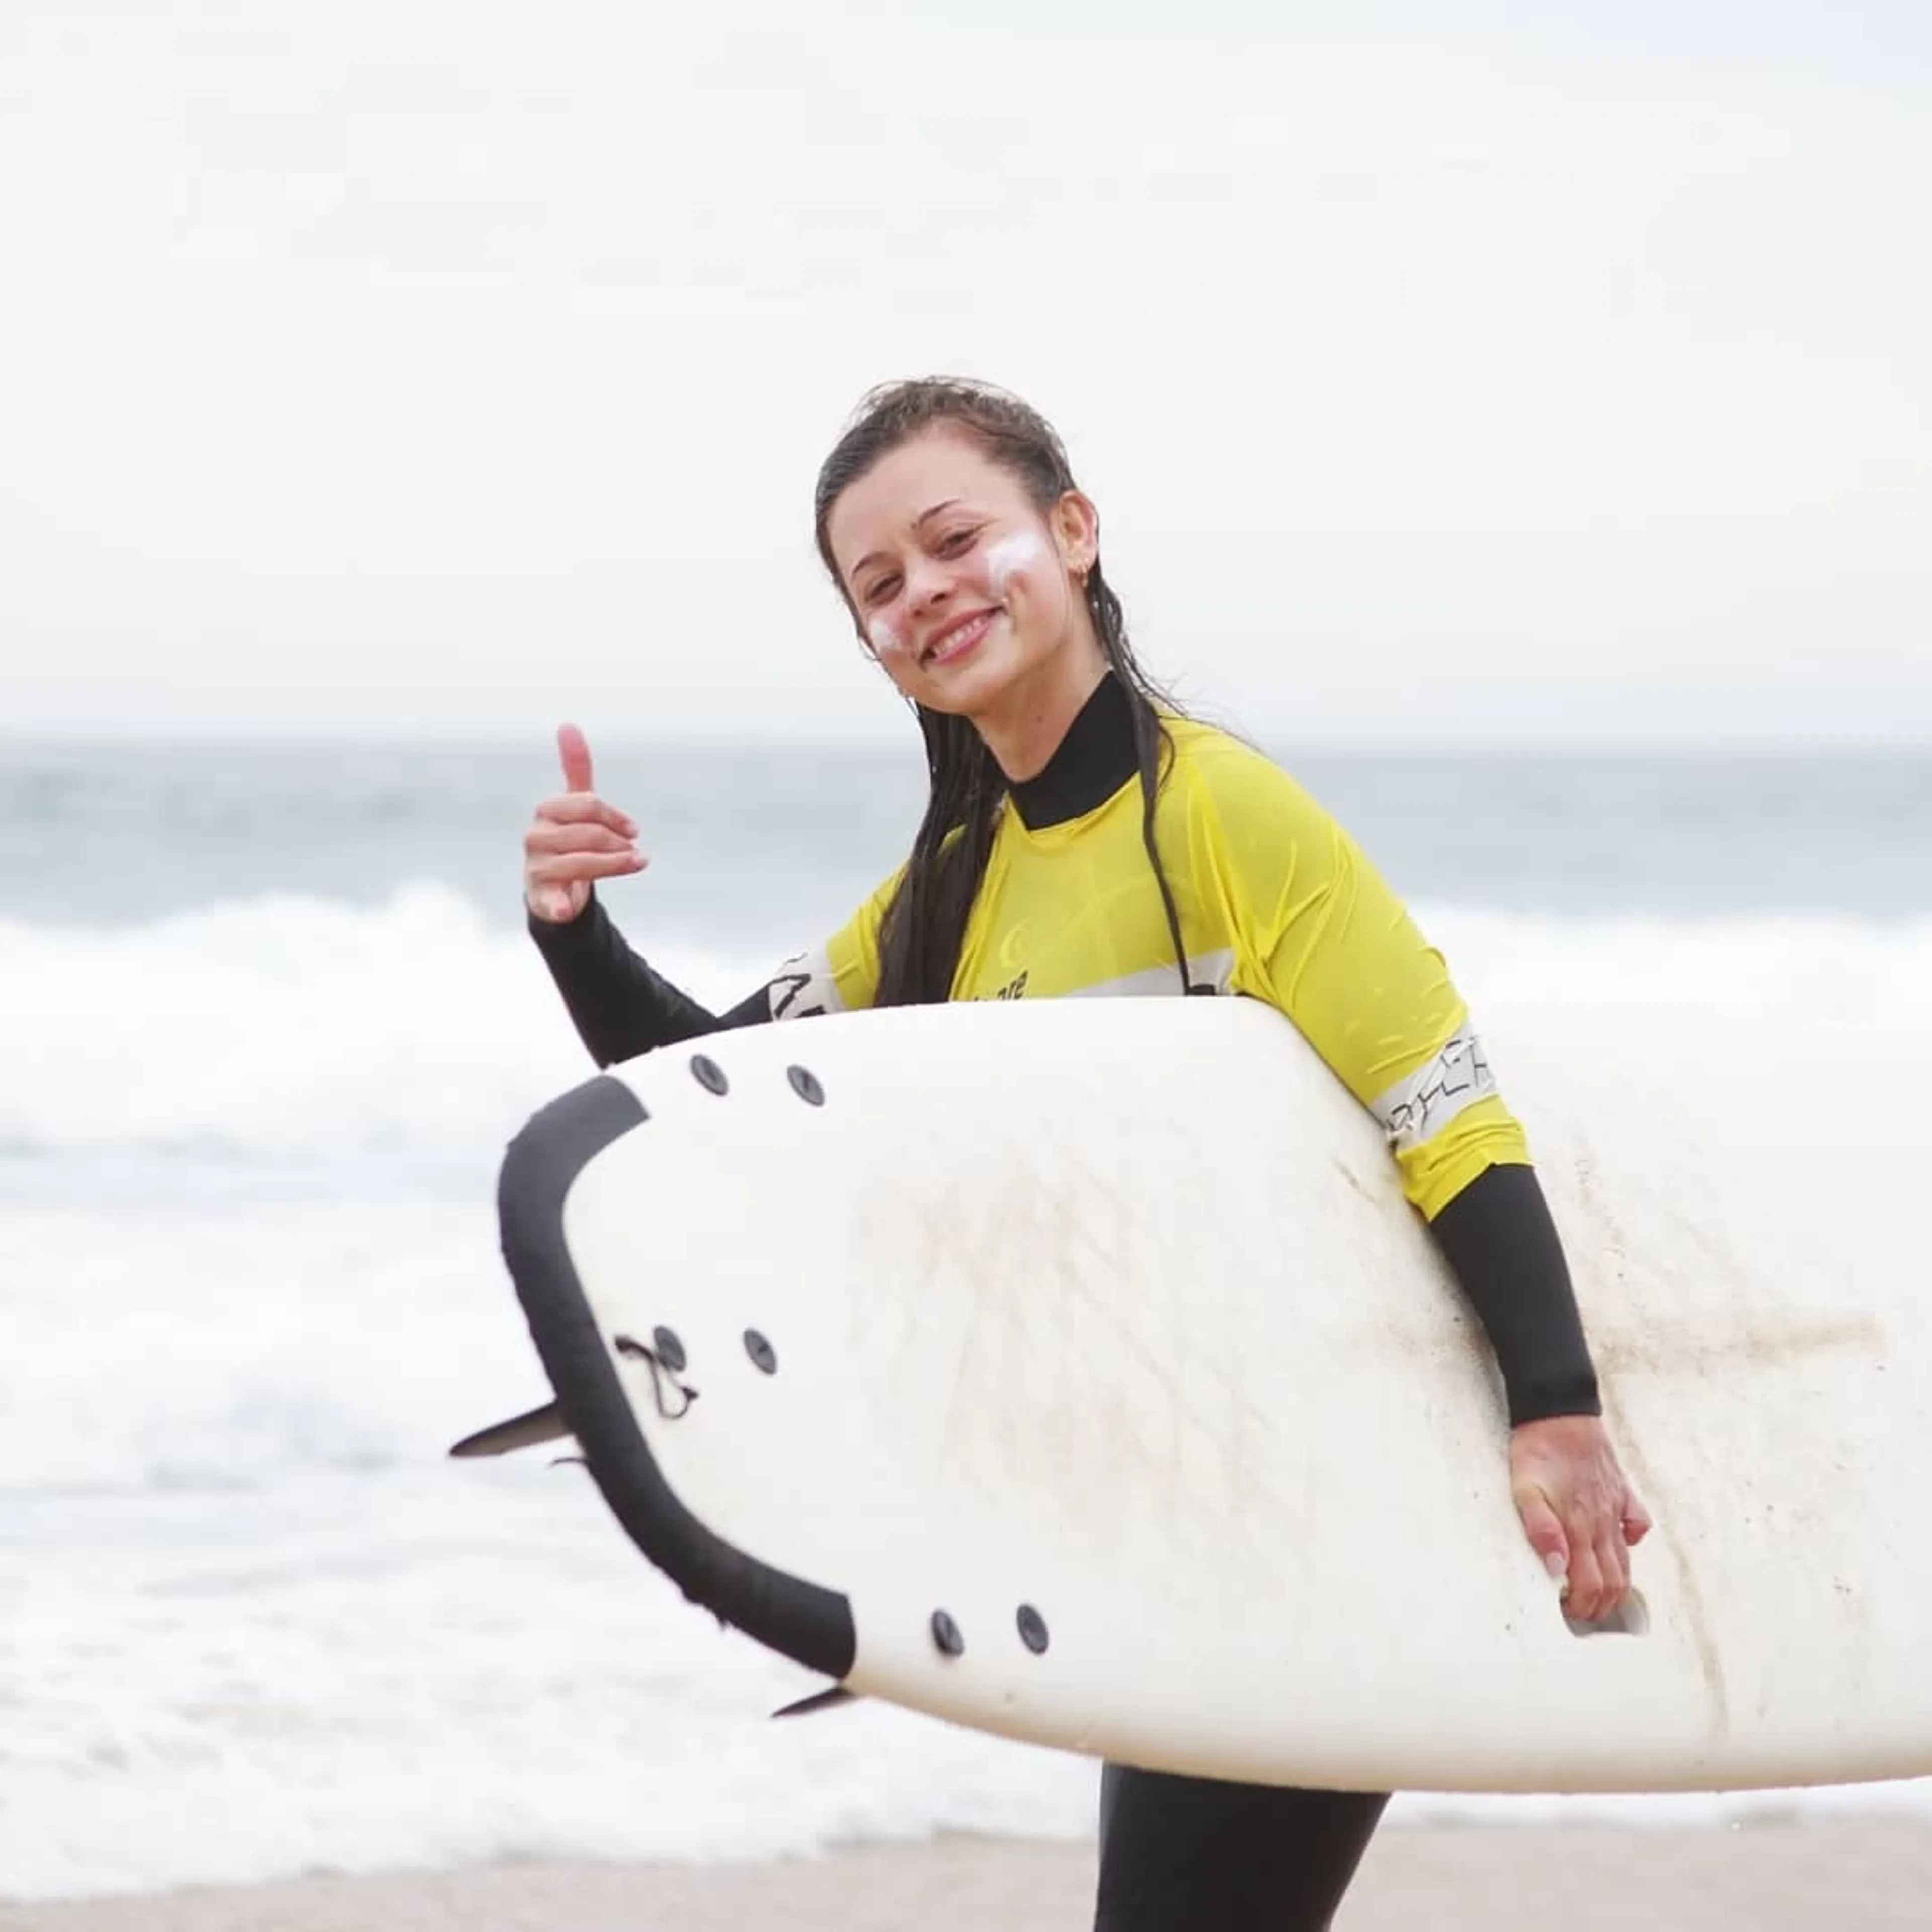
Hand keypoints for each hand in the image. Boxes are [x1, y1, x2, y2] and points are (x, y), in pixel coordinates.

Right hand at [522, 723, 646, 923]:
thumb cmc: (569, 840)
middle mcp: (536, 836)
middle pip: (587, 833)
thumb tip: (567, 724)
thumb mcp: (576, 806)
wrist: (552, 886)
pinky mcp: (539, 897)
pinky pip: (550, 900)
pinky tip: (567, 909)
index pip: (587, 803)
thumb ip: (576, 769)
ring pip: (580, 863)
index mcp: (547, 811)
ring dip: (614, 866)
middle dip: (618, 843)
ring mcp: (535, 867)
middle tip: (637, 853)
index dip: (615, 816)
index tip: (635, 830)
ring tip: (637, 864)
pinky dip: (559, 906)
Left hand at [1508, 1414, 1651, 1622]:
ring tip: (1600, 1595)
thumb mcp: (1524, 1491)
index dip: (1583, 1606)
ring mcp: (1616, 1508)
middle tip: (1584, 1611)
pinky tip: (1619, 1545)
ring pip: (1627, 1560)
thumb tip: (1557, 1570)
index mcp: (1580, 1527)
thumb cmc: (1538, 1450)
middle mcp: (1603, 1523)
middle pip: (1615, 1580)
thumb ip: (1541, 1531)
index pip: (1591, 1584)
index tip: (1570, 1611)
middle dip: (1602, 1604)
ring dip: (1617, 1584)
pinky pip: (1638, 1525)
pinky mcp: (1622, 1492)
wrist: (1560, 1411)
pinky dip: (1633, 1543)